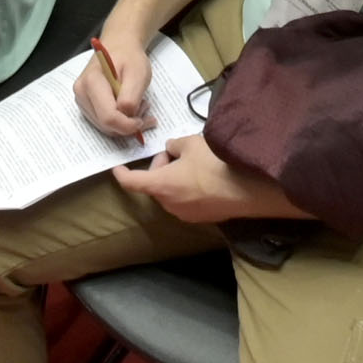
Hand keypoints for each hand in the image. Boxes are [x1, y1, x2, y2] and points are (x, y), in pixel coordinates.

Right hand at [74, 24, 156, 139]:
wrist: (119, 46)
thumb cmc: (129, 57)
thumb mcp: (138, 73)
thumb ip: (131, 97)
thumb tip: (126, 116)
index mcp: (91, 82)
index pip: (108, 117)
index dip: (128, 125)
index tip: (145, 120)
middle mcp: (81, 93)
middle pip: (106, 125)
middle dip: (129, 125)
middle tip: (146, 110)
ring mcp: (81, 100)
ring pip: (105, 127)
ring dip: (125, 124)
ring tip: (140, 106)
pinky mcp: (86, 105)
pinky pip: (104, 123)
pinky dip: (120, 122)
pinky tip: (130, 108)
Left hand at [110, 138, 255, 226]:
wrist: (245, 190)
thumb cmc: (213, 164)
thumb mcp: (191, 143)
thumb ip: (174, 145)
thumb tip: (172, 150)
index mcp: (160, 185)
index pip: (132, 182)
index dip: (122, 174)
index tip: (117, 168)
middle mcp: (168, 204)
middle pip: (154, 184)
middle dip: (160, 167)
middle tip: (175, 153)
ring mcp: (185, 215)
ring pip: (170, 193)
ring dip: (174, 179)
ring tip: (194, 164)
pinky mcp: (201, 218)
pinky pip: (186, 201)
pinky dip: (187, 189)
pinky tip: (206, 178)